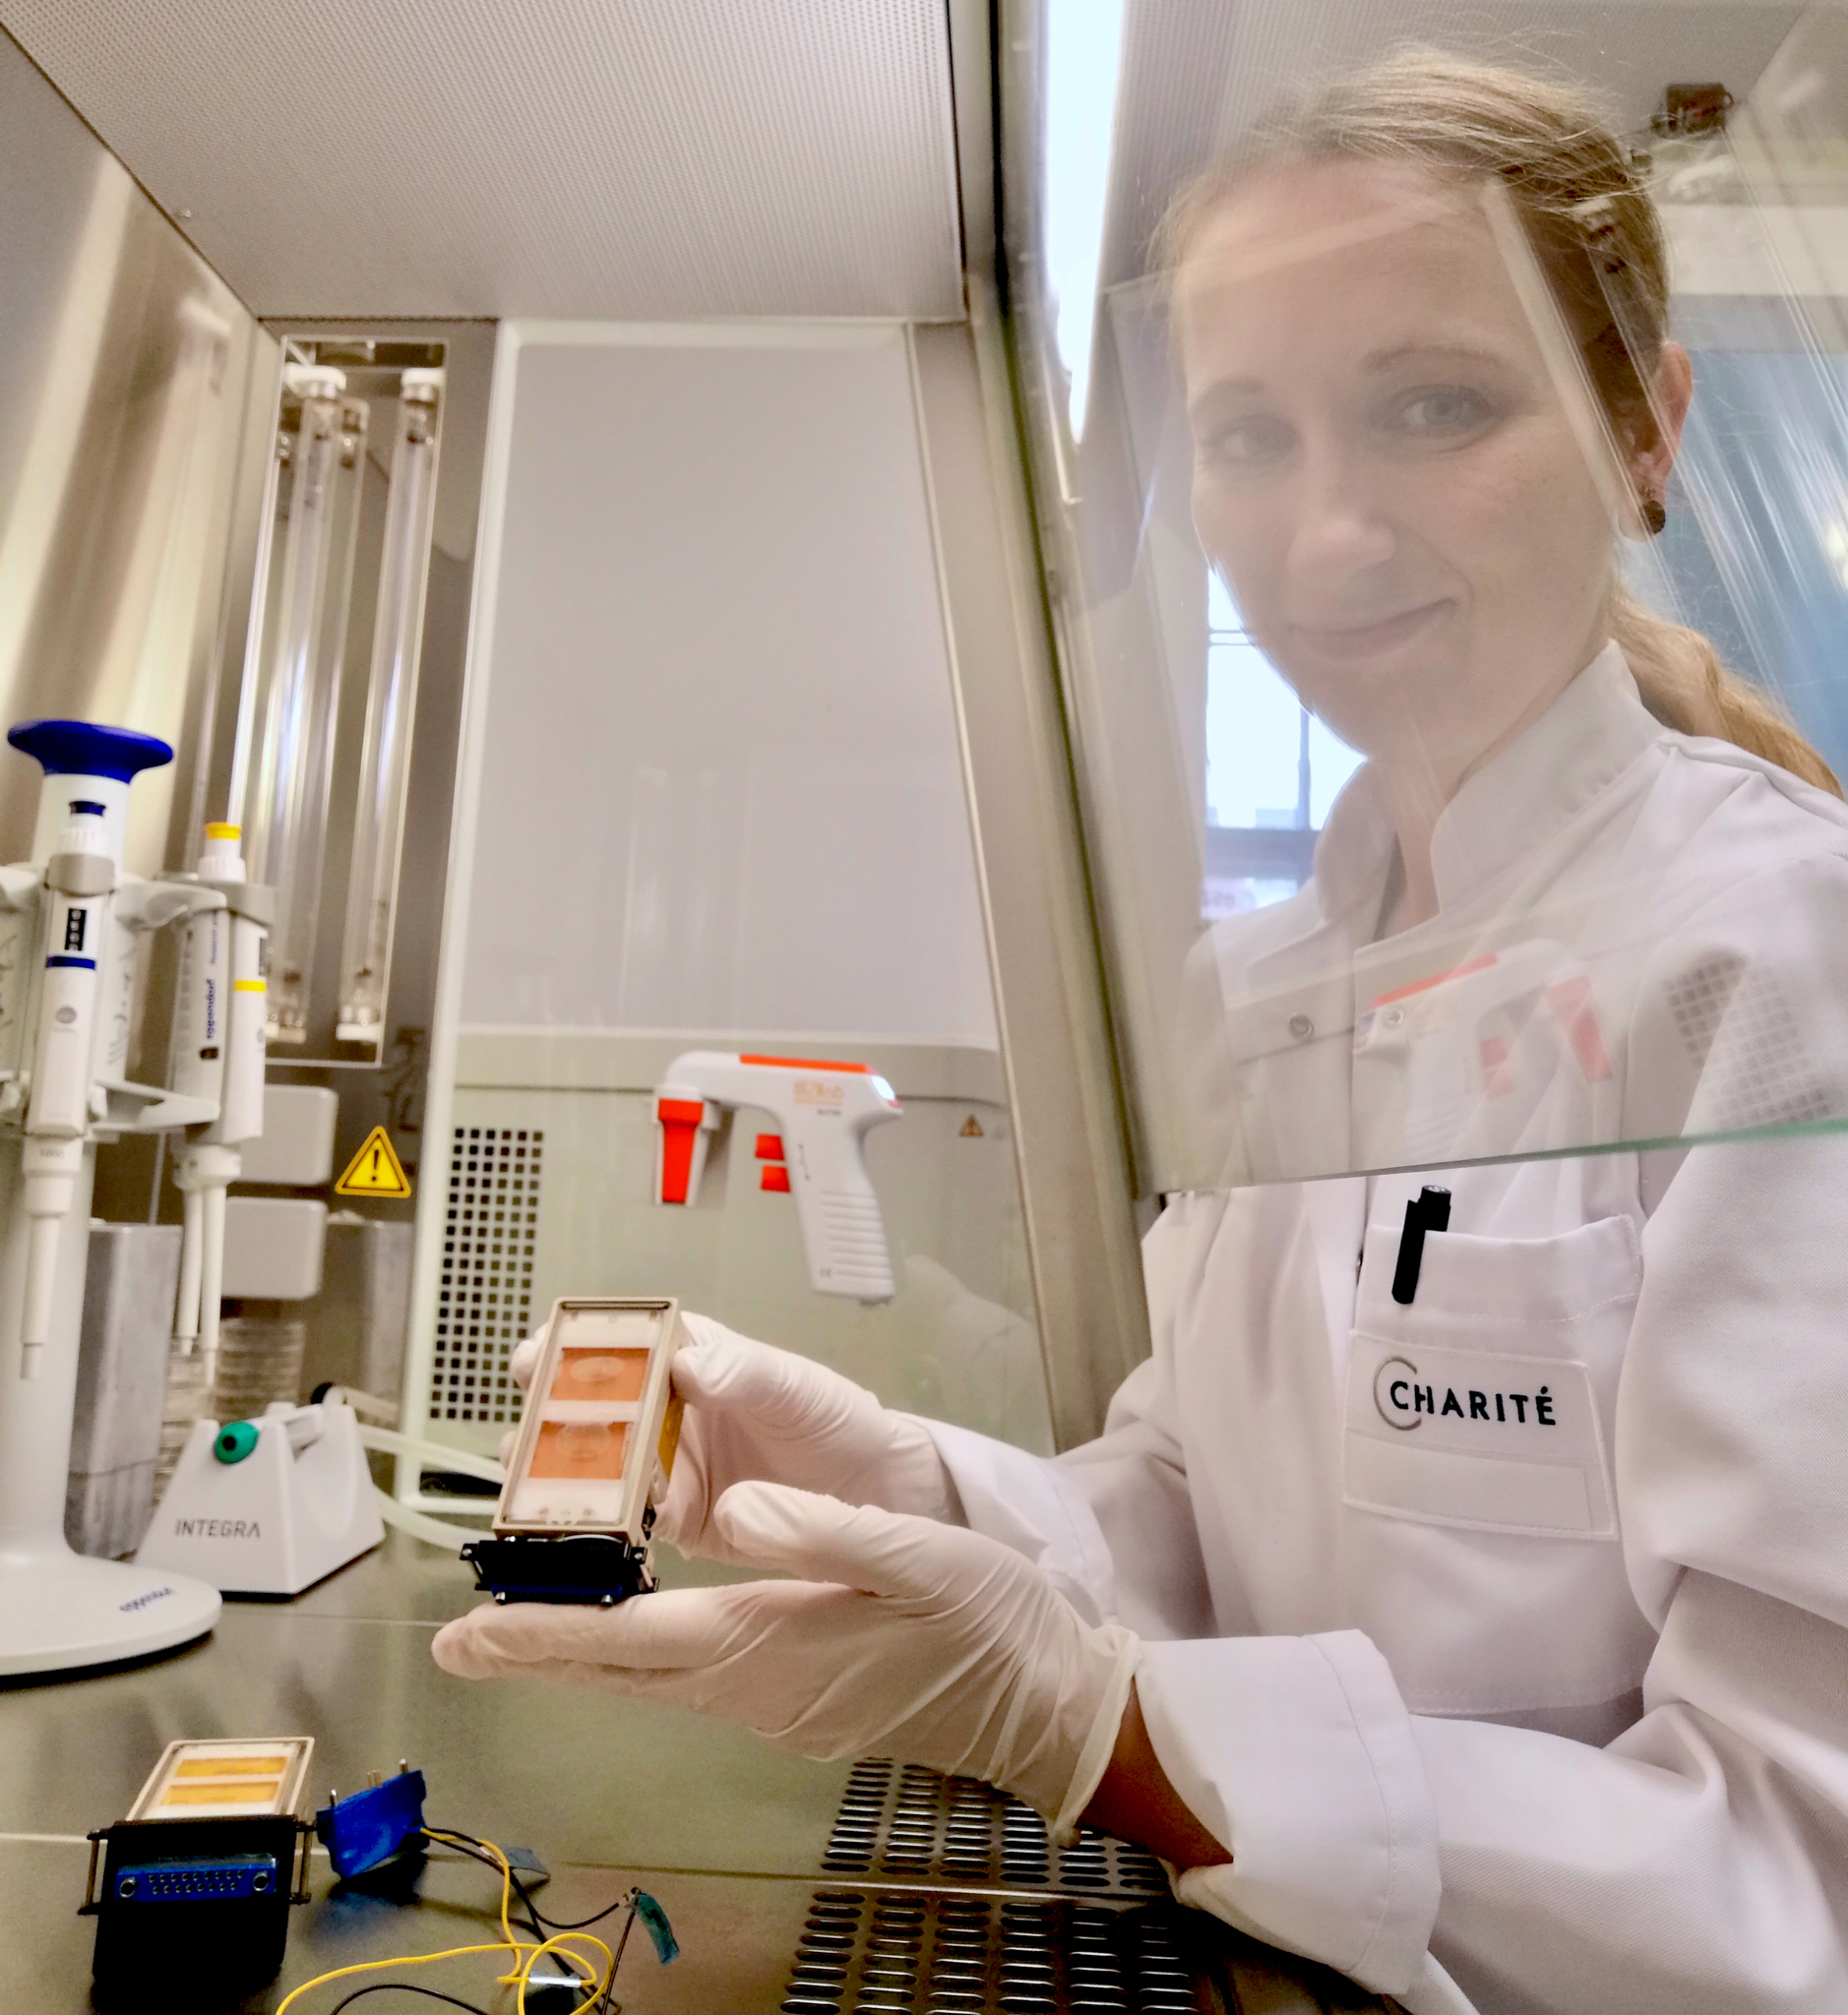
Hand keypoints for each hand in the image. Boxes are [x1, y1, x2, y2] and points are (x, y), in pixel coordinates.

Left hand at [432, 1482, 1138, 1831]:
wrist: (1047, 1703)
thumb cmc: (989, 1625)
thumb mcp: (919, 1556)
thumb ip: (824, 1530)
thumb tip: (738, 1506)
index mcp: (777, 1644)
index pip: (635, 1639)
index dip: (546, 1632)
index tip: (470, 1631)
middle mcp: (759, 1686)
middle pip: (623, 1669)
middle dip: (538, 1649)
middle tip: (459, 1639)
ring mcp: (776, 1703)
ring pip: (652, 1676)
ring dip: (581, 1650)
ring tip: (521, 1623)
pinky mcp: (798, 1699)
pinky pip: (691, 1675)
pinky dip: (637, 1651)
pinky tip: (627, 1628)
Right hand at [502, 1314, 958, 1563]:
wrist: (877, 1497)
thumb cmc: (840, 1423)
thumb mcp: (800, 1390)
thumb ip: (747, 1374)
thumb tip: (693, 1361)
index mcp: (691, 1359)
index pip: (613, 1341)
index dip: (566, 1347)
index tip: (533, 1362)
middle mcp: (665, 1410)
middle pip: (581, 1408)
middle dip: (543, 1425)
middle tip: (525, 1449)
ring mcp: (664, 1467)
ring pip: (589, 1469)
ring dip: (560, 1484)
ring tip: (543, 1503)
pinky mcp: (674, 1521)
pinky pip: (622, 1526)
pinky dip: (599, 1534)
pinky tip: (586, 1545)